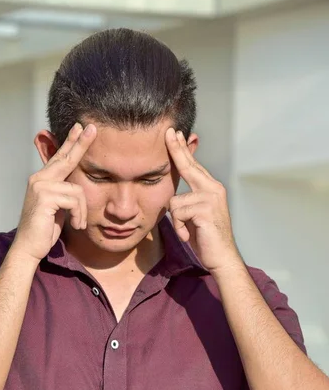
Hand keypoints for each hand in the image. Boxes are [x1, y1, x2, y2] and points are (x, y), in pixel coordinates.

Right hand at [11, 123, 96, 262]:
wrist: (29, 248)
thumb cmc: (44, 230)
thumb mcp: (58, 208)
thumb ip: (64, 193)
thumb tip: (77, 186)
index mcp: (42, 180)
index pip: (59, 157)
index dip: (71, 142)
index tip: (80, 128)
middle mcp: (39, 179)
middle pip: (66, 158)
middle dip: (80, 143)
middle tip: (92, 128)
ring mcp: (40, 186)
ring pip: (77, 190)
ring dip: (82, 211)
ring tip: (78, 223)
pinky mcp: (44, 197)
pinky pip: (74, 200)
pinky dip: (79, 215)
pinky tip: (75, 225)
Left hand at [165, 128, 242, 275]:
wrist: (222, 257)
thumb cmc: (206, 238)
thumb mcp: (195, 215)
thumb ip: (189, 201)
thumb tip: (175, 194)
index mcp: (211, 188)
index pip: (193, 166)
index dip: (182, 150)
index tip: (174, 134)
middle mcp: (213, 189)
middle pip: (188, 166)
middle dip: (176, 149)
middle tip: (168, 131)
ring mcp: (210, 198)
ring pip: (175, 201)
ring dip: (177, 221)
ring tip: (188, 230)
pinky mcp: (205, 209)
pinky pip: (177, 213)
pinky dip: (179, 228)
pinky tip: (190, 235)